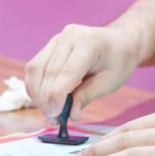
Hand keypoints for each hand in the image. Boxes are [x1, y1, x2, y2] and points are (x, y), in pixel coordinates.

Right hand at [25, 24, 142, 123]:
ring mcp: (58, 38)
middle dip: (46, 100)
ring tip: (48, 112)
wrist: (120, 41)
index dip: (56, 97)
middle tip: (52, 120)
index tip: (55, 117)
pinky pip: (35, 67)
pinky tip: (45, 100)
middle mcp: (70, 35)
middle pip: (47, 71)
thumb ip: (88, 96)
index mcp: (89, 42)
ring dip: (37, 94)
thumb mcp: (110, 82)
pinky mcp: (50, 44)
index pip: (66, 72)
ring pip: (35, 68)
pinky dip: (36, 86)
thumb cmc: (119, 61)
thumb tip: (70, 114)